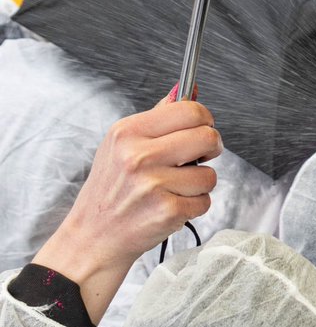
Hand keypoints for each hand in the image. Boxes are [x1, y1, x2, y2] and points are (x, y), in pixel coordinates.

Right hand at [32, 92, 220, 323]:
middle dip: (211, 149)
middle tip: (196, 158)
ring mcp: (153, 185)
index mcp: (128, 132)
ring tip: (172, 188)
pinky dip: (194, 206)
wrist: (93, 238)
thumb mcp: (121, 145)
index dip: (204, 119)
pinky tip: (170, 206)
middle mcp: (138, 156)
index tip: (201, 128)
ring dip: (199, 184)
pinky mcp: (167, 211)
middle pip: (208, 137)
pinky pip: (205, 201)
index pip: (190, 110)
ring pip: (210, 174)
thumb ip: (157, 117)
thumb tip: (186, 88)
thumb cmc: (110, 190)